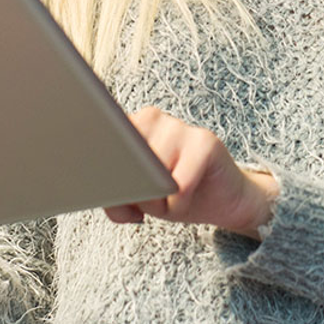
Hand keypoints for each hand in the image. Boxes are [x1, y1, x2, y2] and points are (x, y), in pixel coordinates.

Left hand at [105, 107, 279, 238]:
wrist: (222, 199)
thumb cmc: (173, 194)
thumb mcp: (137, 201)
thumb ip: (115, 196)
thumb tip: (112, 193)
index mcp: (128, 126)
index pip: (101, 145)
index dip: (103, 172)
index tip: (103, 187)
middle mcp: (151, 118)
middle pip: (125, 162)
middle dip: (133, 195)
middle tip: (146, 205)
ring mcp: (179, 126)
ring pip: (151, 174)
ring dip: (158, 203)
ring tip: (171, 200)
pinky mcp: (205, 141)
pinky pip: (179, 185)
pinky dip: (178, 206)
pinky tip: (188, 200)